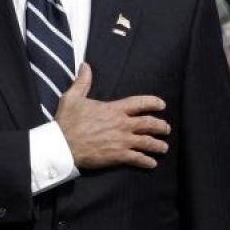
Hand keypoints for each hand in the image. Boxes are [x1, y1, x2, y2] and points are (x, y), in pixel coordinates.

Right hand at [55, 65, 169, 169]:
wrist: (63, 146)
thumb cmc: (67, 122)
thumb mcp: (73, 97)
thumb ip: (82, 82)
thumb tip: (85, 65)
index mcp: (114, 109)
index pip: (139, 103)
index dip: (153, 103)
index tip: (162, 105)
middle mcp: (122, 124)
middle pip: (149, 124)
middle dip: (161, 126)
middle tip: (166, 128)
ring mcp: (122, 141)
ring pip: (147, 142)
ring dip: (158, 145)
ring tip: (164, 148)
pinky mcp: (118, 156)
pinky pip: (138, 159)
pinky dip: (147, 161)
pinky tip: (152, 163)